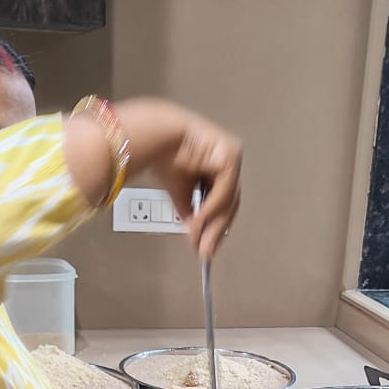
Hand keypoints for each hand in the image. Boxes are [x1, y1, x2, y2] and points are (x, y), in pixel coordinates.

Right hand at [154, 114, 241, 259]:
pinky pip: (223, 190)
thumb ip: (191, 214)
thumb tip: (196, 236)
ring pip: (228, 200)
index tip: (207, 247)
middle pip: (229, 203)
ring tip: (200, 240)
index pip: (224, 202)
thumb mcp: (180, 194)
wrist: (157, 137)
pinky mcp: (230, 157)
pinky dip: (211, 209)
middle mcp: (229, 162)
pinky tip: (199, 221)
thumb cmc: (164, 156)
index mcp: (219, 167)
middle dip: (216, 231)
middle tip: (205, 251)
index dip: (216, 226)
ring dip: (213, 223)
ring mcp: (232, 158)